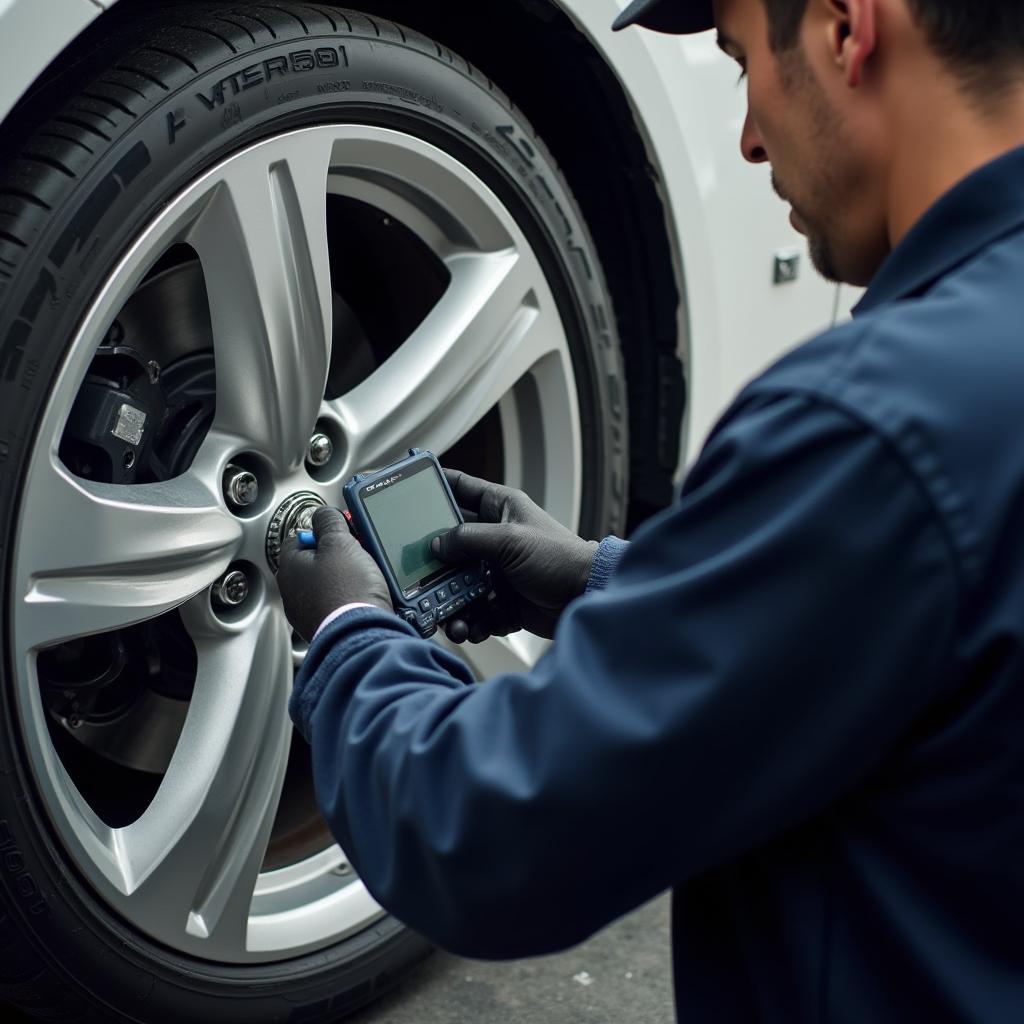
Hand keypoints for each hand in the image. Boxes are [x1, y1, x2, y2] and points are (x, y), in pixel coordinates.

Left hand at [277, 506, 391, 641]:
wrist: (362, 636)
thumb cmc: (347, 592)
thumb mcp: (340, 542)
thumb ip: (329, 521)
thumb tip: (323, 514)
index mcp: (289, 566)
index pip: (299, 537)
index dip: (323, 531)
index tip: (341, 532)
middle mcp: (293, 592)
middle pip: (316, 561)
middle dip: (339, 556)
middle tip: (358, 554)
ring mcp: (309, 612)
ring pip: (329, 583)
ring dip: (346, 578)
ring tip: (367, 577)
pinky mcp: (327, 627)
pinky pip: (338, 604)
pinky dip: (351, 599)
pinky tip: (365, 598)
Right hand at [432, 469, 597, 641]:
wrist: (587, 598)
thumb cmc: (559, 558)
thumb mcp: (510, 541)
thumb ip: (469, 539)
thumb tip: (437, 545)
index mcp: (501, 509)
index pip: (461, 488)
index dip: (434, 485)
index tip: (405, 489)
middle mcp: (496, 538)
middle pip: (451, 545)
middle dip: (434, 563)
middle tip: (416, 575)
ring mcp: (498, 571)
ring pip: (459, 584)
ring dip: (450, 602)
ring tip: (447, 618)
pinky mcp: (504, 601)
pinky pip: (476, 612)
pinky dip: (471, 622)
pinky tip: (469, 629)